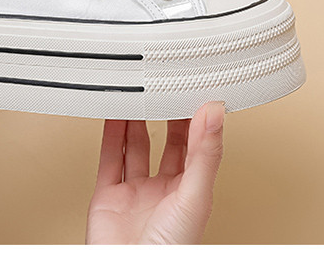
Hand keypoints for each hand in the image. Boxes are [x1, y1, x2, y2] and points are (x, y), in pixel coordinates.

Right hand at [86, 102, 224, 243]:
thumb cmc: (171, 250)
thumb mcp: (195, 195)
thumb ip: (205, 153)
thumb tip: (215, 112)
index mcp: (190, 193)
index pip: (197, 147)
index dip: (197, 120)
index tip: (196, 92)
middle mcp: (163, 191)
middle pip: (167, 145)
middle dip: (166, 116)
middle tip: (166, 87)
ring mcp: (135, 193)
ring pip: (135, 147)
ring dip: (135, 120)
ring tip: (138, 93)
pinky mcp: (108, 196)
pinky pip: (108, 158)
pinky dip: (109, 134)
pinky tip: (112, 115)